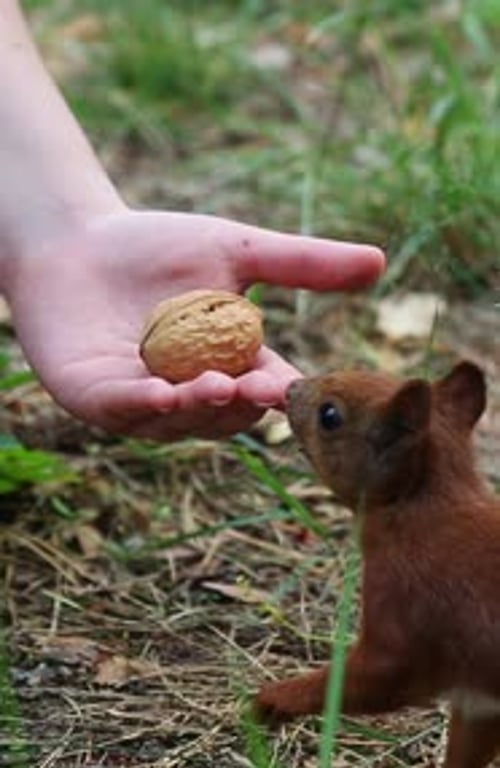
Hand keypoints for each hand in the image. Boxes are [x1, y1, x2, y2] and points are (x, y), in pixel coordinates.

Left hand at [9, 208, 383, 439]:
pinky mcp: (96, 399)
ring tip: (214, 385)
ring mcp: (143, 404)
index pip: (265, 385)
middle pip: (225, 413)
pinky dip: (142, 406)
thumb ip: (302, 263)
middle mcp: (191, 395)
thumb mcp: (236, 251)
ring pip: (177, 420)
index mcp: (231, 365)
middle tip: (257, 385)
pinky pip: (123, 412)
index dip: (277, 388)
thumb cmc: (158, 247)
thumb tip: (379, 262)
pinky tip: (159, 394)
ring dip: (197, 407)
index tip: (293, 383)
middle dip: (240, 403)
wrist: (78, 238)